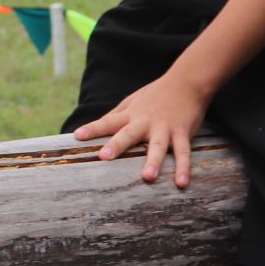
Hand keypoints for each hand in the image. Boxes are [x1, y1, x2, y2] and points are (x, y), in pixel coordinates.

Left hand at [72, 71, 209, 188]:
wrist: (186, 82)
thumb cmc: (156, 94)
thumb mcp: (132, 101)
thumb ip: (116, 115)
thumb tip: (96, 126)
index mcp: (131, 114)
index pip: (108, 122)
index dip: (93, 129)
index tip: (78, 136)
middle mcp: (145, 121)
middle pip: (129, 134)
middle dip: (117, 145)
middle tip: (104, 157)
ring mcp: (164, 127)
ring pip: (158, 145)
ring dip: (153, 161)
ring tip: (147, 177)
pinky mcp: (182, 132)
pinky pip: (183, 152)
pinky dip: (184, 168)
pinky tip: (181, 183)